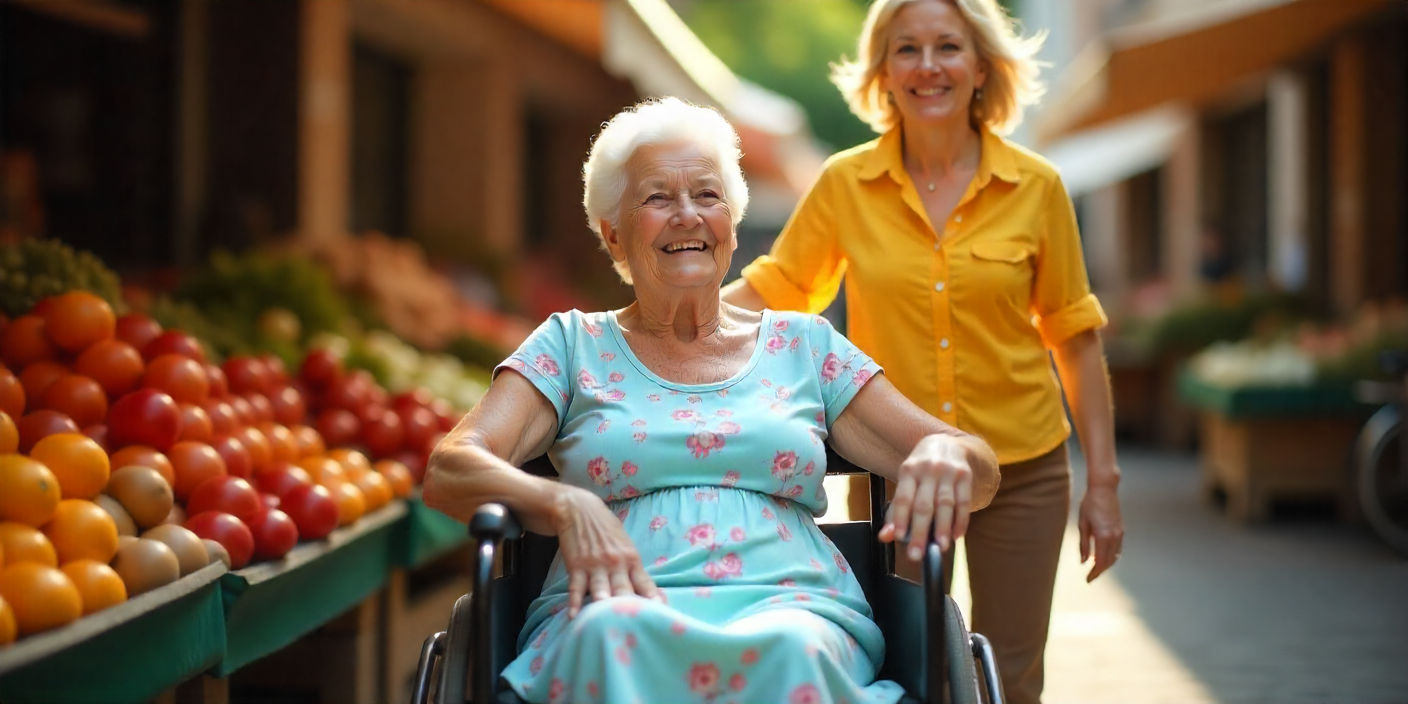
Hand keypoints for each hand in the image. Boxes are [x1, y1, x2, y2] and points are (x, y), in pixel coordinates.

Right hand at [552, 486, 658, 617]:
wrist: (578, 509)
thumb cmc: (605, 529)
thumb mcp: (624, 544)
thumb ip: (632, 566)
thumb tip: (645, 590)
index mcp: (631, 558)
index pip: (645, 584)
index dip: (653, 600)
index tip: (662, 615)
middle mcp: (616, 563)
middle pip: (625, 591)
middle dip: (631, 608)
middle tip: (637, 627)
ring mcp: (596, 565)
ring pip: (602, 589)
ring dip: (604, 604)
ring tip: (606, 622)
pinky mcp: (577, 566)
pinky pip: (576, 587)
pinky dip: (575, 602)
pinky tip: (574, 615)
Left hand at [878, 434, 974, 559]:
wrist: (947, 443)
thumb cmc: (922, 470)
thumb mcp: (906, 482)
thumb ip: (895, 510)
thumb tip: (885, 536)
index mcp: (908, 470)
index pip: (903, 498)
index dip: (899, 518)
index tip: (897, 537)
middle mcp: (928, 469)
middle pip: (924, 505)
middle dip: (920, 532)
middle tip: (916, 554)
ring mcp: (948, 471)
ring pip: (945, 504)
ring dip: (943, 528)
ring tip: (940, 547)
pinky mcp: (965, 475)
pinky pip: (964, 502)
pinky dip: (961, 521)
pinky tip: (956, 535)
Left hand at [1078, 484, 1122, 581]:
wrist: (1104, 488)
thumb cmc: (1089, 504)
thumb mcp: (1083, 524)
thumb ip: (1084, 544)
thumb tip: (1084, 562)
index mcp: (1104, 536)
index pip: (1100, 562)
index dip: (1094, 573)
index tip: (1087, 580)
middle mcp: (1114, 537)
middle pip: (1109, 561)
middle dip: (1100, 571)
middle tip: (1090, 577)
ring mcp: (1120, 533)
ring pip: (1115, 556)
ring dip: (1106, 564)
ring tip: (1095, 569)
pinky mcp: (1121, 529)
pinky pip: (1118, 548)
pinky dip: (1111, 556)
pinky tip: (1103, 556)